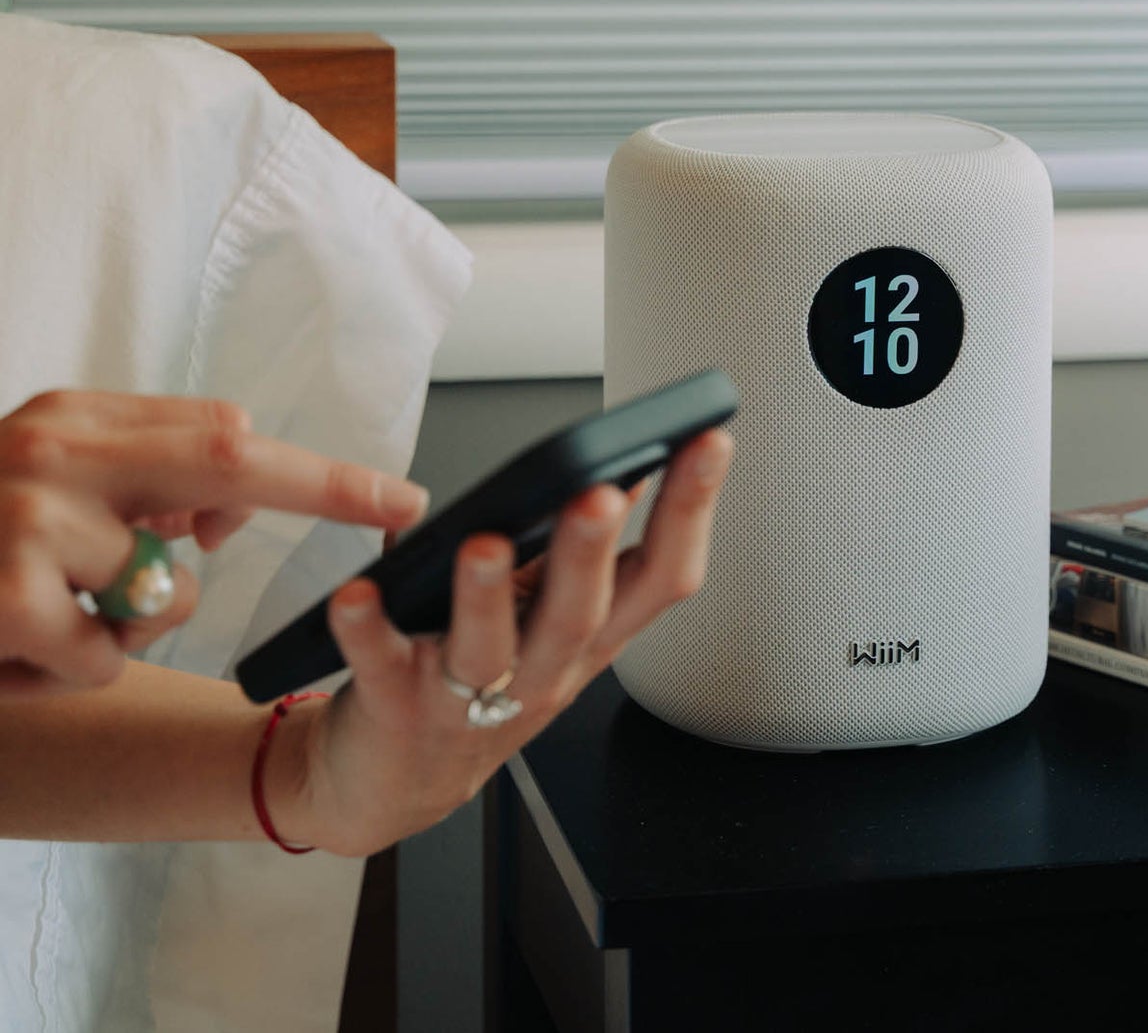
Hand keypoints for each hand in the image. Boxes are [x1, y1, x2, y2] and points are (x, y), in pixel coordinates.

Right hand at [0, 389, 430, 696]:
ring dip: (132, 621)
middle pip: (227, 457)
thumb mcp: (55, 492)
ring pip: (163, 587)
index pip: (224, 432)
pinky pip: (103, 651)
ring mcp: (27, 515)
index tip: (395, 493)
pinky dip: (81, 669)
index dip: (313, 470)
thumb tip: (229, 507)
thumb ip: (142, 490)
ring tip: (49, 615)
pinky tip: (21, 650)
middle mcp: (56, 448)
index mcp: (77, 422)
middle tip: (398, 506)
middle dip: (324, 485)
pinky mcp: (2, 591)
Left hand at [269, 427, 733, 856]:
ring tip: (484, 545)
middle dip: (592, 553)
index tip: (708, 443)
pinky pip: (380, 666)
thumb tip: (636, 467)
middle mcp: (539, 673)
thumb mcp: (554, 621)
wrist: (394, 786)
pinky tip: (359, 592)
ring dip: (486, 596)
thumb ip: (593, 554)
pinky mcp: (395, 710)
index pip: (661, 576)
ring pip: (486, 648)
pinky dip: (369, 630)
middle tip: (601, 493)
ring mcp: (468, 698)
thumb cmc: (481, 686)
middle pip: (579, 615)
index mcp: (587, 639)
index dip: (691, 513)